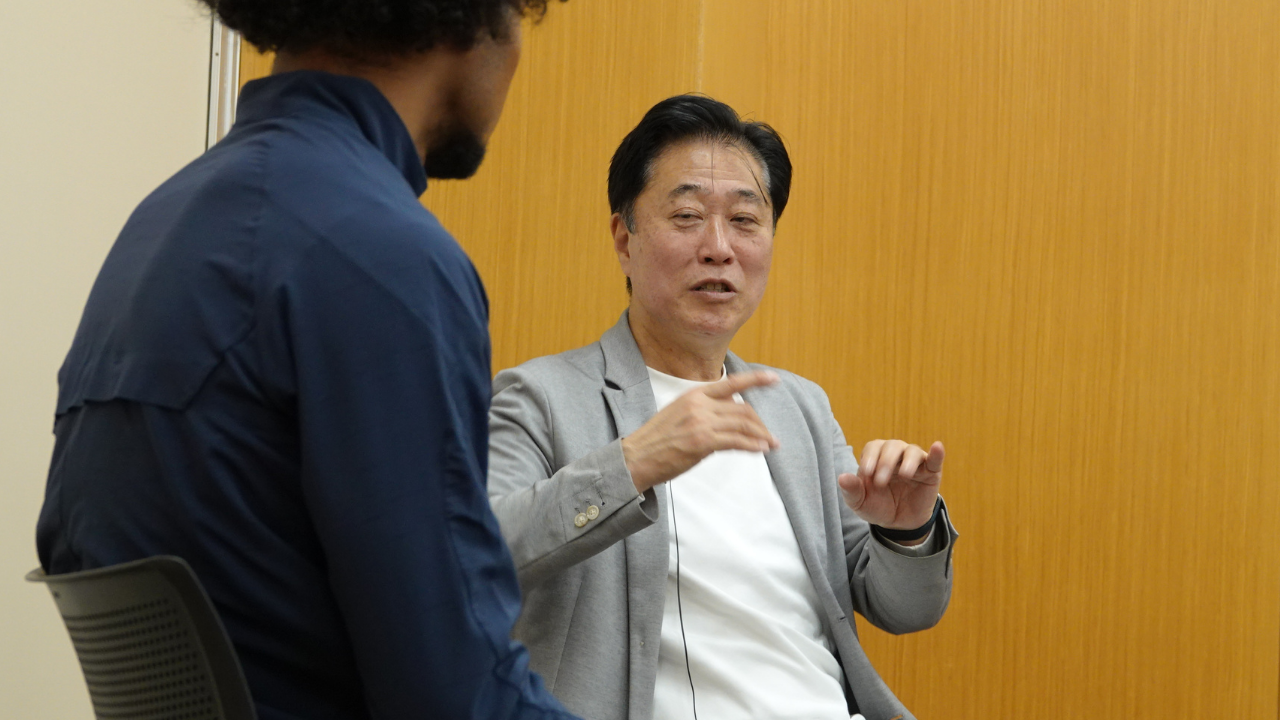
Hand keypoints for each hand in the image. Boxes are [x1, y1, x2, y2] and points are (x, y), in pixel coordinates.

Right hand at [622, 371, 780, 492]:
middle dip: (759, 423)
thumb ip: (703, 410)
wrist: (637, 456)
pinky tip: (761, 449)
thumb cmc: (656, 440)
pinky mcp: (703, 441)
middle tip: (769, 435)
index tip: (773, 378)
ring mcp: (702, 422)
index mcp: (694, 394)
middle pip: (742, 408)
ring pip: (743, 424)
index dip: (755, 379)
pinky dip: (752, 445)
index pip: (731, 382)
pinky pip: (737, 441)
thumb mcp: (679, 413)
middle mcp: (700, 404)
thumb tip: (728, 416)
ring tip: (771, 443)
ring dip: (761, 435)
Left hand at [838, 440, 943, 535]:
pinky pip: (935, 460)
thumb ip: (851, 490)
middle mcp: (895, 455)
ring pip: (912, 451)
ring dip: (907, 461)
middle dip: (885, 462)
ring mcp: (914, 463)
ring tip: (904, 475)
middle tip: (881, 482)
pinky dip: (936, 453)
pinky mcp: (931, 473)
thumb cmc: (877, 507)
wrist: (898, 524)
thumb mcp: (860, 503)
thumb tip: (842, 477)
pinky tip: (937, 447)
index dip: (870, 457)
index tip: (866, 473)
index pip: (873, 447)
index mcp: (876, 458)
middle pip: (892, 446)